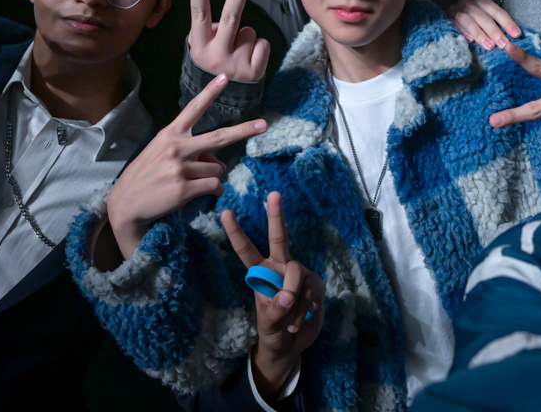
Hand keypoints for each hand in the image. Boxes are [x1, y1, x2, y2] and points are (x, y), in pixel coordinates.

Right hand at [106, 75, 267, 259]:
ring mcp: (180, 167)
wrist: (126, 204)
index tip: (225, 77)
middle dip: (244, 130)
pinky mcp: (183, 188)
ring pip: (217, 169)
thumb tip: (216, 162)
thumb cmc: (146, 177)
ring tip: (196, 183)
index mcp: (170, 134)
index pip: (193, 109)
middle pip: (219, 137)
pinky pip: (214, 186)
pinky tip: (202, 194)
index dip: (210, 92)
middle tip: (264, 124)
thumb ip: (189, 152)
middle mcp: (176, 147)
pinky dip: (214, 192)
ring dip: (213, 178)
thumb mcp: (161, 155)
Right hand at [188, 0, 269, 81]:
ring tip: (238, 54)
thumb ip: (207, 32)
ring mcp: (236, 64)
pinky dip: (258, 49)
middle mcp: (217, 55)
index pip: (199, 14)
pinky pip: (262, 43)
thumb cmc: (213, 66)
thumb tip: (221, 22)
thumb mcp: (201, 50)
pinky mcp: (254, 71)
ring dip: (247, 37)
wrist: (224, 102)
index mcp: (201, 46)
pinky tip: (249, 60)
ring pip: (250, 31)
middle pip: (230, 17)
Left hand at [223, 192, 323, 400]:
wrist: (290, 346)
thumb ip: (275, 312)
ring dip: (294, 300)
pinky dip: (303, 311)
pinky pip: (310, 292)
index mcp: (261, 274)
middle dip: (276, 216)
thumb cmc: (272, 331)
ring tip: (288, 322)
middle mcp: (280, 268)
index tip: (224, 212)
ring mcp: (299, 275)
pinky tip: (296, 324)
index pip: (246, 250)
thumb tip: (287, 296)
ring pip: (297, 273)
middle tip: (273, 194)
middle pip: (279, 238)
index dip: (236, 232)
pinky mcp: (315, 284)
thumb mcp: (268, 327)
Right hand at [447, 0, 522, 49]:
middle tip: (504, 45)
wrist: (449, 13)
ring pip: (469, 21)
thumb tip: (513, 36)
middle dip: (494, 31)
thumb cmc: (472, 18)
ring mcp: (457, 9)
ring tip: (490, 47)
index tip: (517, 35)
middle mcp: (469, 3)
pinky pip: (455, 25)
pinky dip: (463, 33)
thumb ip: (496, 24)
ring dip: (480, 34)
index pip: (497, 11)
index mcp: (482, 1)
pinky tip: (470, 42)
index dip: (507, 23)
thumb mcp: (485, 17)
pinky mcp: (447, 18)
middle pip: (483, 17)